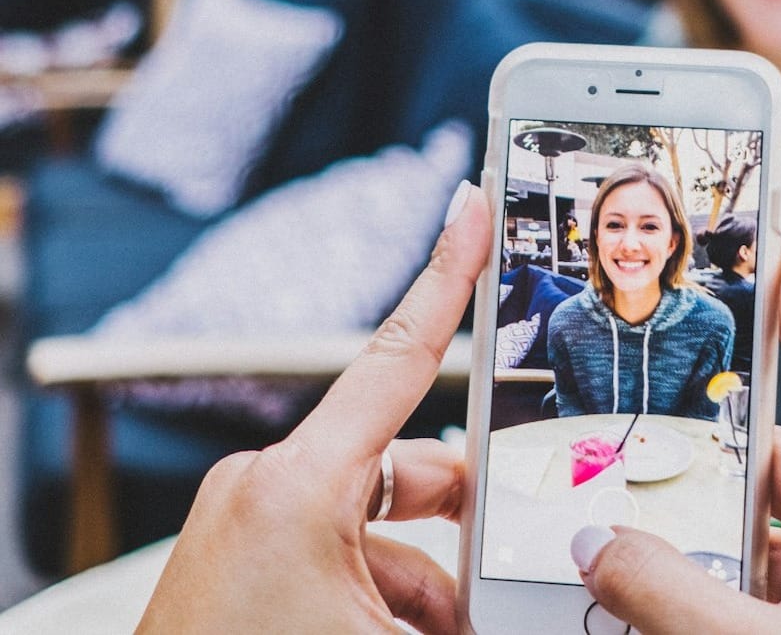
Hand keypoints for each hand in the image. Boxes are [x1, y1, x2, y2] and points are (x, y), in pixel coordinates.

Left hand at [136, 181, 490, 634]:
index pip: (400, 353)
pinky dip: (381, 592)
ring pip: (374, 523)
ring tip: (451, 629)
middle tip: (506, 569)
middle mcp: (266, 488)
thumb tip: (528, 607)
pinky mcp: (236, 560)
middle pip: (405, 469)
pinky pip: (335, 552)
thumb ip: (467, 609)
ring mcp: (245, 523)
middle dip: (461, 524)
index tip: (473, 204)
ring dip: (424, 580)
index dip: (449, 270)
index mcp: (296, 486)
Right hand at [572, 245, 780, 632]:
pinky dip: (713, 591)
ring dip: (696, 537)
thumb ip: (669, 597)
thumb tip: (598, 544)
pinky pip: (768, 589)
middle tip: (626, 418)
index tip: (759, 248)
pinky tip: (647, 598)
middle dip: (699, 451)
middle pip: (778, 457)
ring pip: (765, 533)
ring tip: (617, 523)